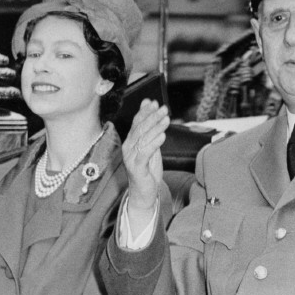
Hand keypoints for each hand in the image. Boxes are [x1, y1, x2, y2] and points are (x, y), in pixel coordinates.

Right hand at [123, 99, 170, 221]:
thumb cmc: (148, 168)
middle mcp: (128, 148)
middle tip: (164, 108)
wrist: (144, 192)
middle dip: (152, 116)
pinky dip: (154, 143)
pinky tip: (163, 136)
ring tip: (166, 119)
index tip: (154, 102)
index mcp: (131, 141)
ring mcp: (131, 158)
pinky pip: (145, 153)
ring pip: (143, 139)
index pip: (137, 122)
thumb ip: (151, 129)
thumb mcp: (151, 146)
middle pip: (140, 128)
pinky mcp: (137, 168)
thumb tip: (150, 108)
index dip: (145, 111)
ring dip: (156, 127)